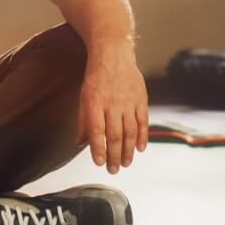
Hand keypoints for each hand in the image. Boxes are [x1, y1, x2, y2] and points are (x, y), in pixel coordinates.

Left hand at [76, 40, 148, 173]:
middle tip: (114, 170)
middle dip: (115, 155)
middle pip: (115, 134)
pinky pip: (143, 121)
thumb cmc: (96, 78)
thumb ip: (84, 121)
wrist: (113, 54)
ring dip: (128, 150)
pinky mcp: (141, 98)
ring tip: (126, 163)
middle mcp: (112, 103)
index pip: (97, 131)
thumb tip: (81, 144)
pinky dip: (143, 136)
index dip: (99, 148)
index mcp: (95, 102)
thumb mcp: (84, 97)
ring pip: (130, 131)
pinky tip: (140, 148)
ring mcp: (128, 101)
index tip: (99, 163)